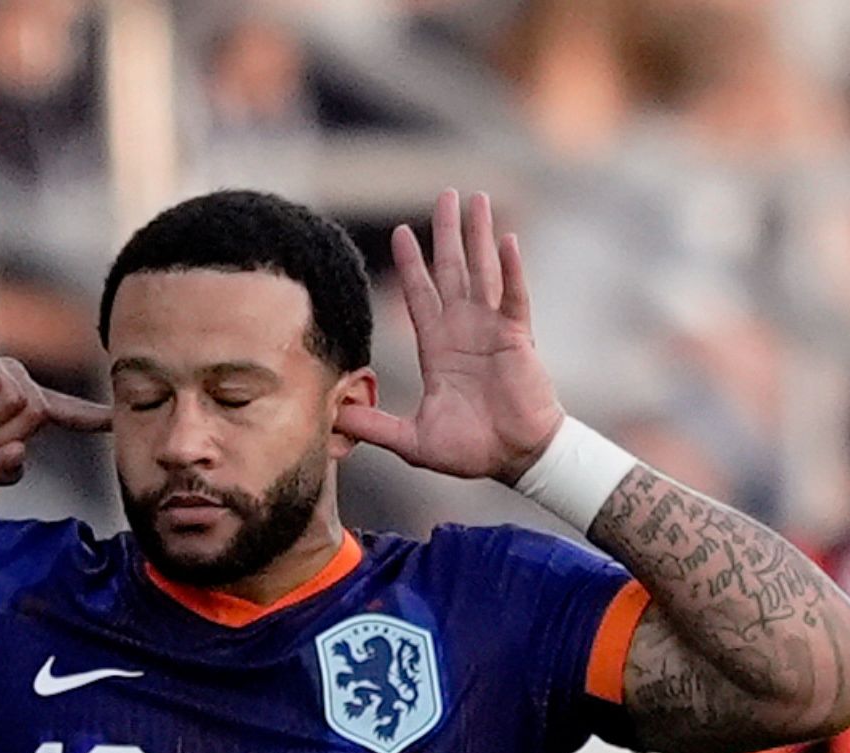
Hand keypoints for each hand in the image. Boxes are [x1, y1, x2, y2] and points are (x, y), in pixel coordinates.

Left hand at [336, 189, 564, 487]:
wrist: (513, 460)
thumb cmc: (470, 451)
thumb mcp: (412, 441)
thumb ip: (374, 426)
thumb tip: (332, 419)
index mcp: (437, 350)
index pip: (420, 297)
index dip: (410, 265)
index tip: (401, 232)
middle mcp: (464, 331)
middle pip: (451, 271)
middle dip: (446, 233)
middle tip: (444, 195)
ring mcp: (492, 330)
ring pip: (483, 271)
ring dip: (479, 235)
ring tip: (477, 198)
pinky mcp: (517, 338)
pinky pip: (514, 296)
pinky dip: (511, 269)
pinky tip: (506, 240)